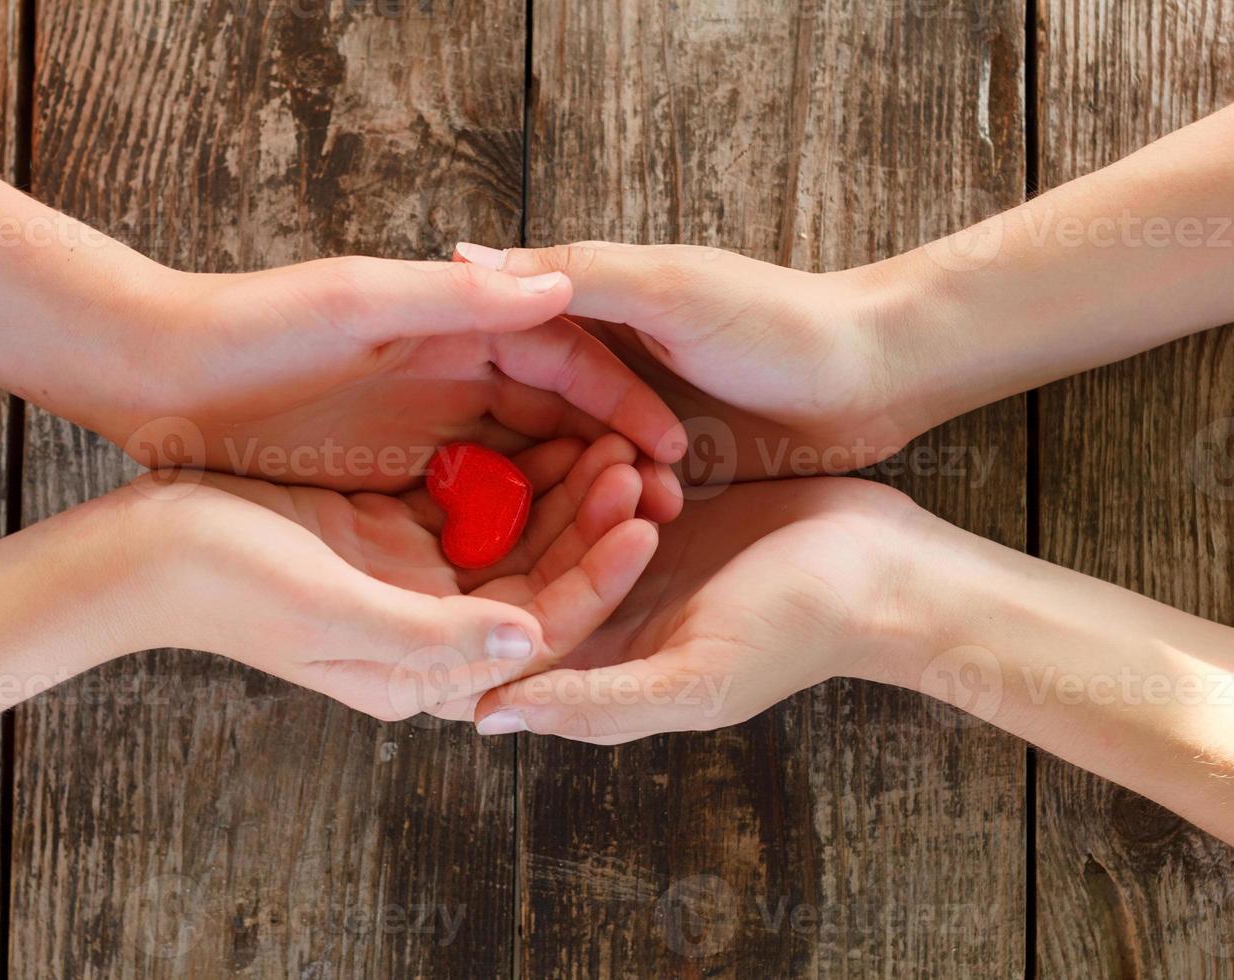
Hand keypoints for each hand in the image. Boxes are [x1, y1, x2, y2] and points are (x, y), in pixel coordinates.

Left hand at [98, 257, 684, 518]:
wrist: (162, 376)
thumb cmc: (253, 328)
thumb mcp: (357, 305)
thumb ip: (458, 300)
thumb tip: (564, 286)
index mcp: (461, 326)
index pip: (569, 363)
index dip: (625, 405)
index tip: (674, 452)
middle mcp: (458, 379)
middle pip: (560, 426)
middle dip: (611, 468)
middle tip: (657, 516)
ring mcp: (429, 434)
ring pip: (524, 476)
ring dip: (570, 510)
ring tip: (615, 550)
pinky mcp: (398, 482)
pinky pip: (473, 515)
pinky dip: (510, 538)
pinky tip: (540, 575)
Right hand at [122, 435, 660, 721]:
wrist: (134, 552)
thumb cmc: (220, 583)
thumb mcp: (330, 609)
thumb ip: (431, 633)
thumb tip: (529, 642)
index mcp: (418, 671)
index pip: (535, 631)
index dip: (597, 578)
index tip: (644, 517)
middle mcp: (426, 632)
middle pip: (537, 582)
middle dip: (593, 528)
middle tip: (643, 465)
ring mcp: (410, 583)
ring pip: (514, 539)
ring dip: (563, 496)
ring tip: (611, 440)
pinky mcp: (389, 537)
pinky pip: (472, 505)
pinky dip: (513, 472)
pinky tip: (549, 427)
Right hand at [454, 241, 912, 481]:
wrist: (875, 378)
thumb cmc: (777, 320)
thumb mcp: (669, 290)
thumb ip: (574, 277)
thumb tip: (457, 260)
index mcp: (584, 309)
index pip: (497, 350)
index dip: (460, 390)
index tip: (427, 443)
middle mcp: (595, 366)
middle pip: (523, 419)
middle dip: (517, 464)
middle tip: (490, 512)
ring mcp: (629, 420)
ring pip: (570, 468)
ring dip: (574, 497)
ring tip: (586, 517)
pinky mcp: (664, 467)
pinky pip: (619, 499)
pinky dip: (618, 516)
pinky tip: (623, 537)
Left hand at [471, 478, 918, 741]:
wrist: (883, 567)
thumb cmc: (799, 630)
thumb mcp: (694, 679)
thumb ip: (594, 704)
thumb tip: (485, 719)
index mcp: (601, 669)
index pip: (508, 645)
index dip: (491, 600)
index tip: (492, 550)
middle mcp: (608, 619)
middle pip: (534, 570)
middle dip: (551, 526)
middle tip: (586, 488)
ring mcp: (634, 566)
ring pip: (567, 520)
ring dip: (584, 488)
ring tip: (621, 460)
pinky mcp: (661, 516)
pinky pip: (606, 488)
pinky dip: (613, 466)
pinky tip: (633, 442)